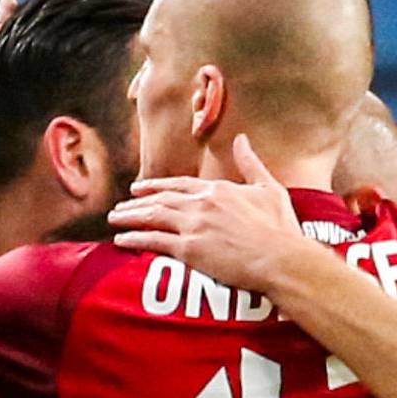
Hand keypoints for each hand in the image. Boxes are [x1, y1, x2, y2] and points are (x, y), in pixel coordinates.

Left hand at [110, 136, 302, 292]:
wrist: (280, 258)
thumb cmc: (281, 229)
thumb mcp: (270, 189)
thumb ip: (251, 164)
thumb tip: (242, 139)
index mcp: (218, 189)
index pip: (180, 185)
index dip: (158, 186)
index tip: (141, 188)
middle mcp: (201, 203)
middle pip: (160, 199)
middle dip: (137, 201)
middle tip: (121, 205)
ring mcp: (194, 225)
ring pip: (152, 216)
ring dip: (130, 216)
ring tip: (115, 219)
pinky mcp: (190, 249)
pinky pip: (154, 241)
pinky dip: (135, 239)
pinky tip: (121, 239)